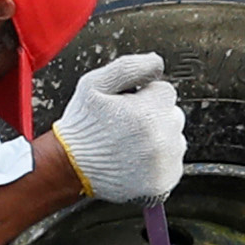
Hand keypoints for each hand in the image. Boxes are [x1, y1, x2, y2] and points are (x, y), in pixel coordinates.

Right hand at [51, 53, 184, 202]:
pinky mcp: (164, 181)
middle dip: (153, 116)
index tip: (126, 107)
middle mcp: (162, 138)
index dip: (144, 96)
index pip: (166, 91)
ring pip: (174, 139)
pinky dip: (158, 162)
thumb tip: (157, 63)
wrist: (70, 166)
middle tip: (125, 126)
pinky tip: (135, 160)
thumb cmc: (82, 125)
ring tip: (129, 145)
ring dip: (158, 139)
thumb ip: (129, 67)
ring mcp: (165, 162)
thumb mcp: (94, 83)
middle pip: (172, 115)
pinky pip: (172, 163)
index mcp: (149, 112)